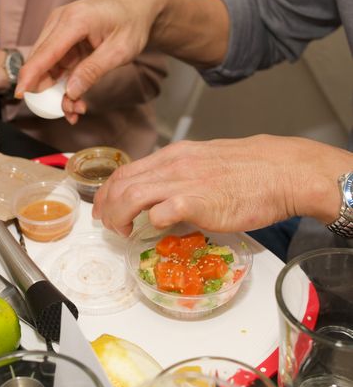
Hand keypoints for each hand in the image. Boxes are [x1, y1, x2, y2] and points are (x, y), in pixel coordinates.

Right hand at [15, 0, 166, 121]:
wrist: (137, 4)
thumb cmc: (132, 23)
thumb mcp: (119, 51)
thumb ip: (93, 71)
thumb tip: (70, 92)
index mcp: (74, 21)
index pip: (45, 53)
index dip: (30, 76)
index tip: (20, 95)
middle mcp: (60, 20)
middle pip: (40, 61)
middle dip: (49, 91)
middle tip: (71, 112)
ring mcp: (58, 27)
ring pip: (46, 65)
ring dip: (57, 89)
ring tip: (78, 108)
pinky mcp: (61, 36)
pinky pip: (55, 63)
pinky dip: (62, 81)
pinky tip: (75, 97)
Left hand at [92, 135, 351, 236]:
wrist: (282, 171)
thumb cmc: (249, 169)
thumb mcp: (204, 162)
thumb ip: (179, 175)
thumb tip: (162, 196)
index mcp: (173, 155)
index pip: (126, 171)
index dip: (107, 191)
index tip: (102, 208)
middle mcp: (172, 165)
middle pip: (122, 183)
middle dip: (105, 206)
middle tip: (105, 224)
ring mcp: (184, 182)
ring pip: (131, 195)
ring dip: (119, 216)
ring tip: (121, 231)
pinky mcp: (198, 202)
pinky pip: (161, 211)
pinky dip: (150, 221)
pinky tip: (152, 230)